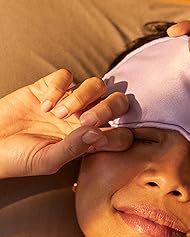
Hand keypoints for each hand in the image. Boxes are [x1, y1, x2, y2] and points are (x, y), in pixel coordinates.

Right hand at [0, 69, 132, 178]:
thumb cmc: (20, 159)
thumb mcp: (48, 161)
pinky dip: (58, 87)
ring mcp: (68, 101)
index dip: (119, 135)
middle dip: (109, 108)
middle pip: (116, 102)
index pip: (122, 133)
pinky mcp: (48, 87)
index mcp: (90, 141)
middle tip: (86, 120)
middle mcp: (84, 119)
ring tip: (59, 114)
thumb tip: (98, 134)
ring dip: (82, 97)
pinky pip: (65, 76)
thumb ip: (74, 149)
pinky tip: (44, 105)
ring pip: (96, 85)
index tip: (97, 142)